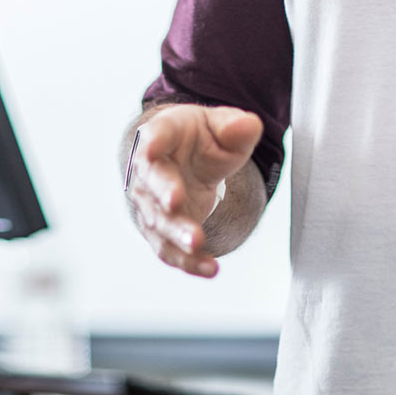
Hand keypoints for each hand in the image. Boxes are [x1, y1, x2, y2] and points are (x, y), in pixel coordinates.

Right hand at [126, 104, 261, 278]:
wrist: (187, 159)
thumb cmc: (201, 139)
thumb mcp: (221, 126)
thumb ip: (235, 127)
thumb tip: (247, 126)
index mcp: (161, 136)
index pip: (153, 138)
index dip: (151, 144)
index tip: (150, 150)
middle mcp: (148, 172)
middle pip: (151, 184)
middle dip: (163, 194)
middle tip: (175, 202)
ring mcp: (151, 204)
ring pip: (159, 222)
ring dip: (176, 235)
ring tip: (197, 243)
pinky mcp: (161, 231)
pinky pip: (170, 250)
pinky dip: (188, 262)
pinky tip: (210, 268)